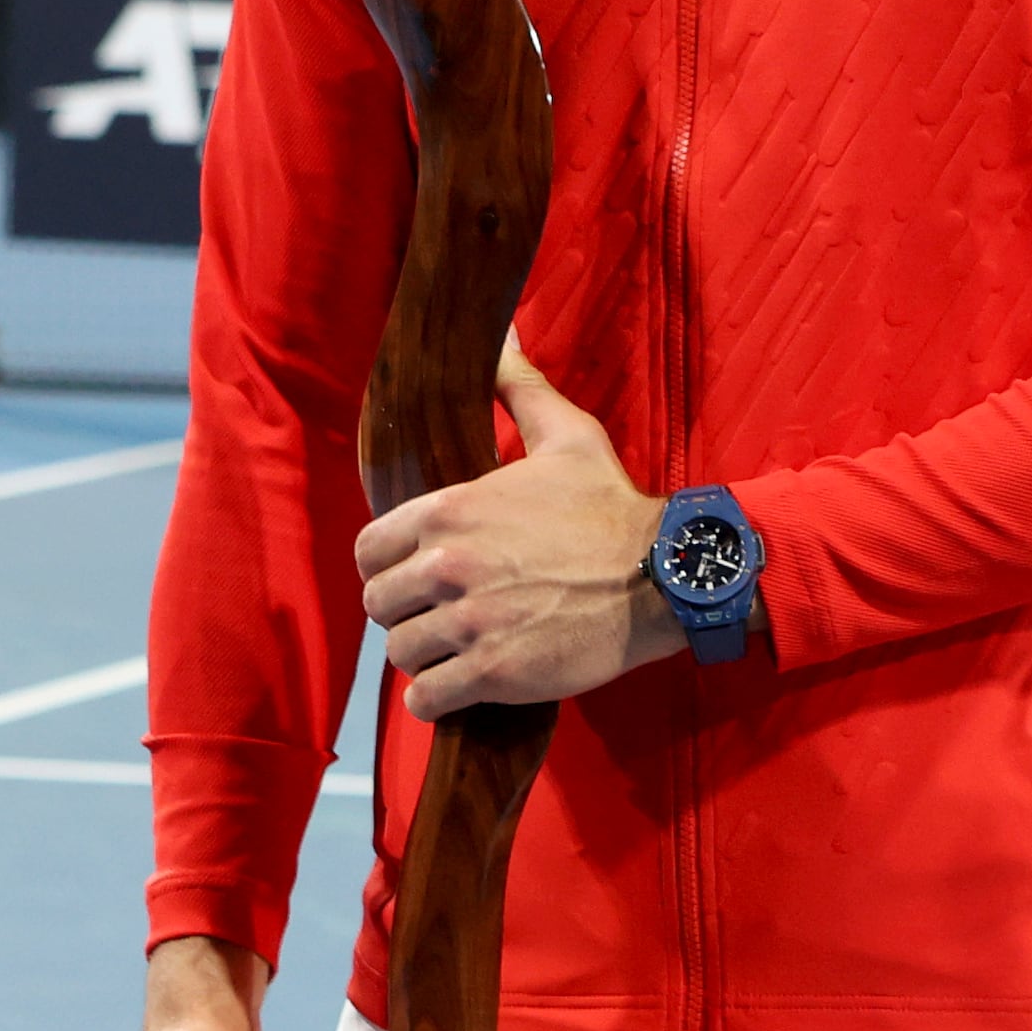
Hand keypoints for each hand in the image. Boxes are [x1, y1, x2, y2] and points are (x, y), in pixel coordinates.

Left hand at [352, 338, 677, 722]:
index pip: (368, 549)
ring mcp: (469, 623)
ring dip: (423, 657)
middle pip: (378, 605)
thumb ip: (519, 386)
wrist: (664, 576)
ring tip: (453, 651)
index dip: (386, 565)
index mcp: (451, 509)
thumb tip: (501, 331)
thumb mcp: (566, 435)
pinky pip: (426, 699)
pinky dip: (436, 698)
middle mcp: (449, 565)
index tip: (412, 574)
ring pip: (400, 653)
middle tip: (438, 615)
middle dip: (404, 612)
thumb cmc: (611, 506)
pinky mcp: (493, 674)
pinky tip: (461, 685)